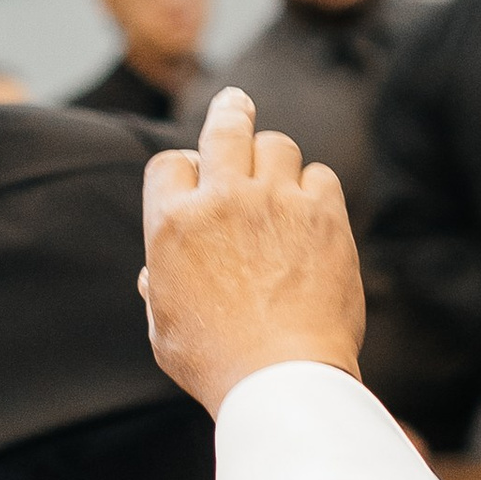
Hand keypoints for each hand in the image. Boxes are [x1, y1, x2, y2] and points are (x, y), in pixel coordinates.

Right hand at [141, 88, 364, 416]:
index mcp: (173, 223)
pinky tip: (314, 214)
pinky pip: (321, 176)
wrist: (283, 377)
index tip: (198, 174)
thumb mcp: (163, 329)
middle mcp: (222, 199)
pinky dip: (316, 191)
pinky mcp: (324, 216)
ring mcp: (276, 202)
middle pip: (225, 128)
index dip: (185, 168)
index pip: (171, 163)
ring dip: (277, 160)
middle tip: (235, 102)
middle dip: (229, 111)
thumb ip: (159, 288)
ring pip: (278, 145)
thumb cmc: (218, 363)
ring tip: (280, 180)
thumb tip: (156, 273)